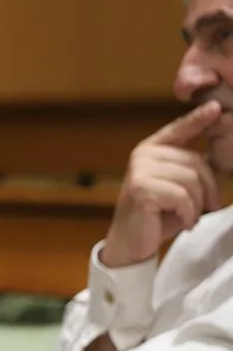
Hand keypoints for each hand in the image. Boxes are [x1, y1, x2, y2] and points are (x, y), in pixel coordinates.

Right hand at [101, 100, 222, 267]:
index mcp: (152, 150)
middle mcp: (143, 155)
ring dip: (198, 205)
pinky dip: (188, 214)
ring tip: (189, 217)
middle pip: (197, 162)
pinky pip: (183, 197)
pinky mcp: (141, 188)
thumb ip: (195, 169)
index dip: (198, 118)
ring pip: (192, 181)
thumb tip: (219, 154)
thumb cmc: (158, 214)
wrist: (131, 242)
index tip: (215, 107)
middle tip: (205, 209)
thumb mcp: (180, 187)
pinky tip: (182, 221)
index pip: (179, 129)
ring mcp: (140, 170)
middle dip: (209, 190)